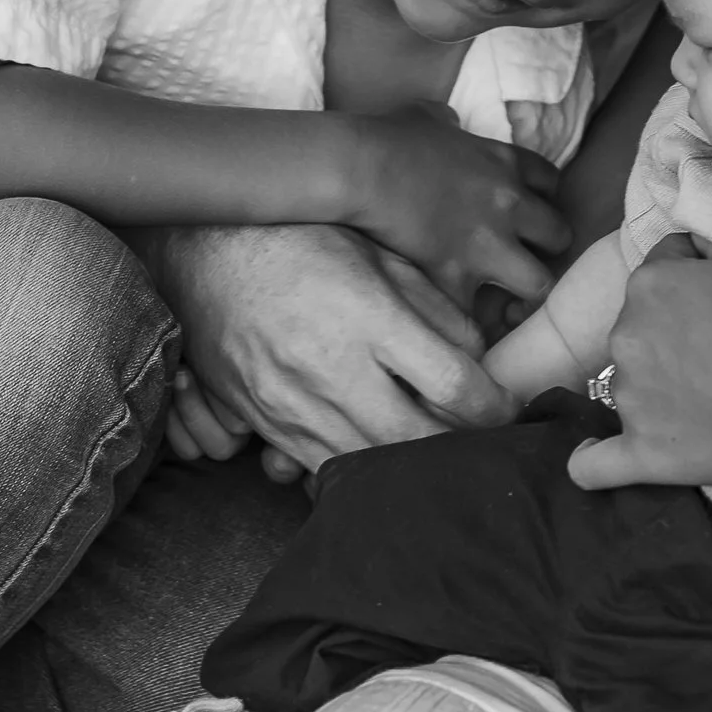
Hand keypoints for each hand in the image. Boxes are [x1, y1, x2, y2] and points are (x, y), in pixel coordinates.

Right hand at [148, 217, 509, 474]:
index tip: (509, 408)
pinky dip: (355, 470)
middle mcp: (330, 367)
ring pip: (369, 464)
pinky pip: (320, 467)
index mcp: (368, 316)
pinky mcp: (263, 423)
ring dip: (410, 467)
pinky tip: (377, 458)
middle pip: (415, 439)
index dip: (494, 406)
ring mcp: (291, 403)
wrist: (202, 253)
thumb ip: (434, 307)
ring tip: (437, 457)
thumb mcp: (378, 254)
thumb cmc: (300, 241)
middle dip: (457, 450)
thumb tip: (479, 359)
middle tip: (482, 445)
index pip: (453, 384)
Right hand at [340, 111, 569, 302]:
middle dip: (543, 250)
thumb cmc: (388, 137)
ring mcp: (486, 244)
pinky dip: (470, 325)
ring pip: (539, 283)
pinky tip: (462, 326)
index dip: (541, 201)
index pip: (553, 183)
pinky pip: (477, 316)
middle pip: (559, 236)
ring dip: (522, 291)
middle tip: (519, 258)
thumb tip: (448, 123)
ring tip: (505, 300)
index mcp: (504, 163)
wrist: (360, 168)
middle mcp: (508, 204)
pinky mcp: (456, 276)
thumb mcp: (428, 116)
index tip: (523, 212)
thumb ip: (448, 122)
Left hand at [569, 237, 711, 495]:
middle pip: (643, 324)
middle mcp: (627, 335)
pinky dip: (591, 460)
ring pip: (632, 381)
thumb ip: (711, 262)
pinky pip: (594, 463)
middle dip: (674, 332)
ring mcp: (630, 396)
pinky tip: (591, 454)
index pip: (666, 263)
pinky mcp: (643, 451)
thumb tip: (701, 261)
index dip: (697, 278)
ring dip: (658, 385)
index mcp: (650, 283)